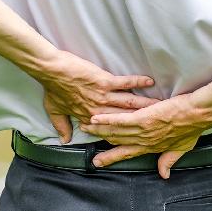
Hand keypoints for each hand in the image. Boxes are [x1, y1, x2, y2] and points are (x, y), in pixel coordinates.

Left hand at [35, 50, 160, 143]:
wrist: (51, 70)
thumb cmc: (52, 89)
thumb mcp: (54, 111)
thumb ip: (61, 127)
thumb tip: (64, 140)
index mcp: (89, 117)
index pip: (111, 128)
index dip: (126, 132)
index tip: (139, 134)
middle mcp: (99, 109)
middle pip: (125, 117)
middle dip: (143, 120)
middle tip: (159, 121)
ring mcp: (103, 96)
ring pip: (129, 102)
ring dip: (145, 104)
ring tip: (160, 106)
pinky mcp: (105, 81)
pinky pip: (125, 82)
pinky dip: (138, 81)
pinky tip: (150, 81)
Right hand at [79, 93, 211, 178]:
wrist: (198, 114)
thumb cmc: (192, 128)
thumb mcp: (181, 148)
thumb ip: (169, 160)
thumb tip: (164, 174)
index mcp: (152, 146)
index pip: (127, 153)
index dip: (112, 157)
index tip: (99, 161)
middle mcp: (145, 141)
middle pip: (118, 142)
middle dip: (100, 141)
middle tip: (86, 139)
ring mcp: (143, 130)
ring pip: (116, 131)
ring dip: (99, 129)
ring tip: (86, 125)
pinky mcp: (144, 119)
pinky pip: (121, 120)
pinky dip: (107, 119)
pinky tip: (96, 117)